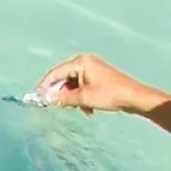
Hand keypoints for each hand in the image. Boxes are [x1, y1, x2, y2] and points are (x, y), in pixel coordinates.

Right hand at [29, 53, 165, 116]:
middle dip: (61, 94)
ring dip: (73, 99)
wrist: (134, 97)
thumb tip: (45, 100)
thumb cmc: (110, 95)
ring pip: (72, 85)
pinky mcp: (97, 77)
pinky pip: (81, 87)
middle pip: (63, 79)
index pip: (55, 73)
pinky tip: (88, 109)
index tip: (36, 98)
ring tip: (80, 109)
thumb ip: (62, 98)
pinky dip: (81, 98)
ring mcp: (92, 68)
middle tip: (57, 107)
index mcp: (81, 62)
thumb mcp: (83, 98)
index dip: (44, 86)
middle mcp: (85, 62)